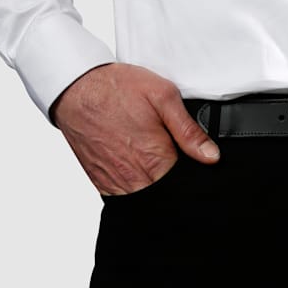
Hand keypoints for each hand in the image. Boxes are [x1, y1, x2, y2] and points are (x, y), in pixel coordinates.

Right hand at [49, 63, 219, 195]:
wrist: (76, 88)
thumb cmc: (116, 88)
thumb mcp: (163, 97)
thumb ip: (189, 131)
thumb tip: (211, 156)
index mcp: (154, 160)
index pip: (185, 185)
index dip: (193, 172)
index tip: (194, 161)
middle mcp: (133, 179)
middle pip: (166, 194)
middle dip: (173, 177)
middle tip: (168, 149)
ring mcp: (114, 184)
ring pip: (145, 198)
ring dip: (153, 181)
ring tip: (148, 151)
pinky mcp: (100, 183)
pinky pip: (124, 195)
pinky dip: (134, 183)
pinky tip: (134, 160)